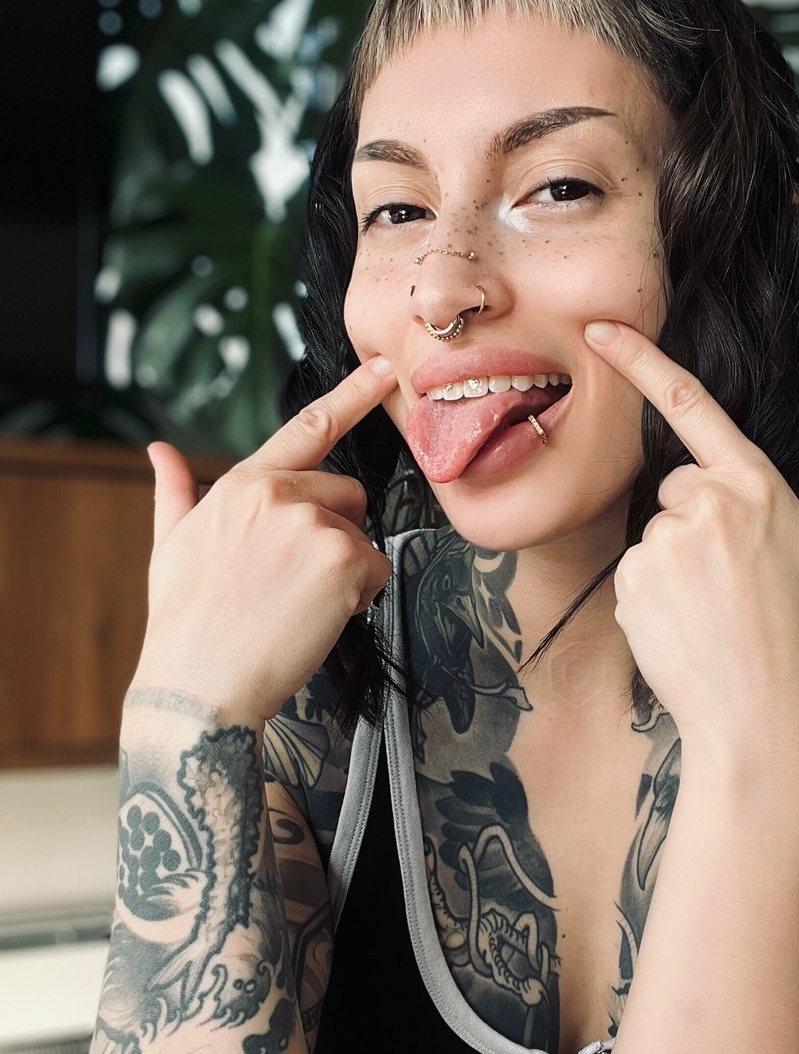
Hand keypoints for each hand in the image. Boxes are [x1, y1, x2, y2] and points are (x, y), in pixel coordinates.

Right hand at [135, 357, 399, 723]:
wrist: (199, 683)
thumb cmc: (186, 622)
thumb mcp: (171, 546)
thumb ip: (175, 492)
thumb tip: (158, 452)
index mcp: (242, 484)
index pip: (307, 428)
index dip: (352, 394)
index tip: (385, 369)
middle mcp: (279, 494)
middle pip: (347, 496)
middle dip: (335, 533)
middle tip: (293, 582)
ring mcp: (314, 524)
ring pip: (361, 537)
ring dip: (345, 570)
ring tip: (296, 605)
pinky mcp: (343, 560)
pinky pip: (376, 571)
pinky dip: (359, 598)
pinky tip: (316, 619)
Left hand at [583, 320, 798, 753]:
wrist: (759, 714)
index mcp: (756, 485)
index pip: (690, 404)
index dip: (640, 360)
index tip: (600, 329)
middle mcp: (706, 504)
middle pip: (679, 487)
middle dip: (697, 522)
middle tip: (733, 580)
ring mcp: (664, 543)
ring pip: (656, 533)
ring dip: (676, 564)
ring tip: (713, 610)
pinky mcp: (632, 581)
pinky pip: (634, 572)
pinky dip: (652, 596)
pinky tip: (685, 626)